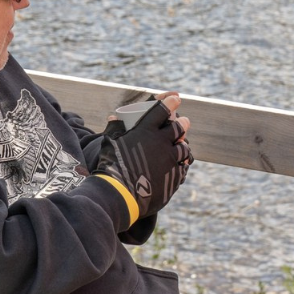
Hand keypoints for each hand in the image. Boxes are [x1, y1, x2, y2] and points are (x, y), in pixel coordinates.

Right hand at [92, 93, 192, 222]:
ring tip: (181, 145)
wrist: (118, 194)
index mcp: (146, 130)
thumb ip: (114, 129)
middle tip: (183, 122)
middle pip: (179, 128)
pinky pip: (182, 168)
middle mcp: (161, 143)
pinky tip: (180, 165)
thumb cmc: (111, 166)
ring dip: (182, 146)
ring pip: (184, 149)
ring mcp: (169, 160)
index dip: (170, 102)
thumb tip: (114, 117)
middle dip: (182, 123)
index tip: (176, 98)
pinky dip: (181, 165)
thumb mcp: (109, 143)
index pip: (162, 111)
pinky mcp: (174, 177)